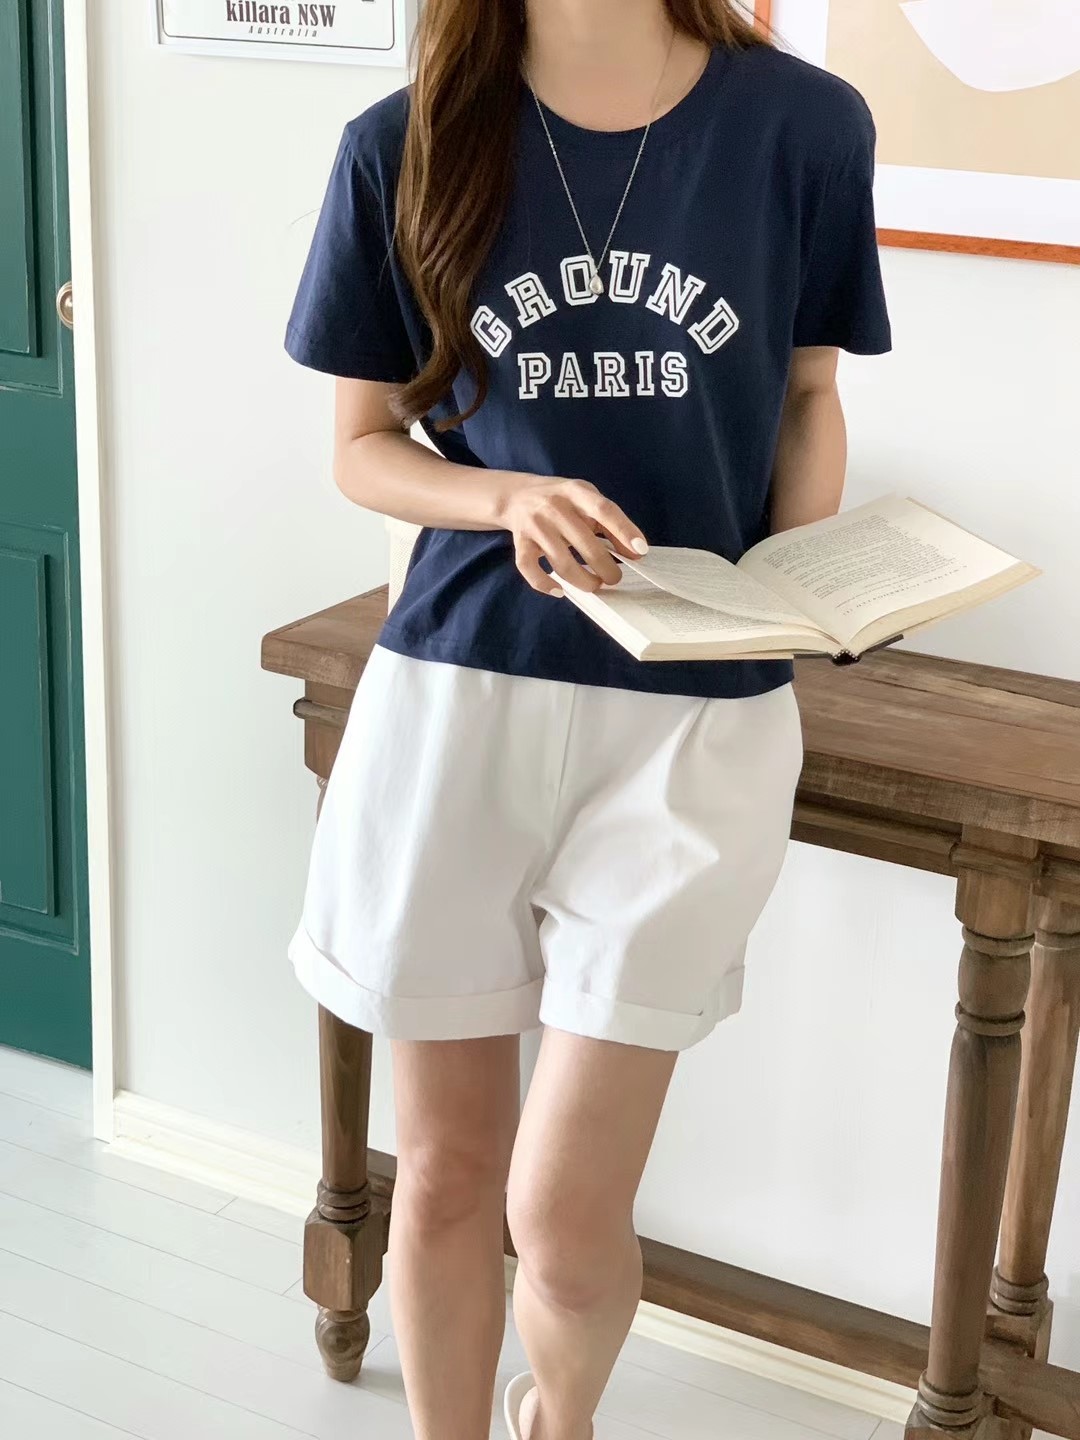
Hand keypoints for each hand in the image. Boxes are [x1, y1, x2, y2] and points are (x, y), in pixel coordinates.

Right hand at [494, 476, 647, 597]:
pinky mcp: (520, 543)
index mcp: (576, 492)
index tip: (640, 551)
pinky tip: (560, 591)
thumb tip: (636, 553)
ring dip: (583, 581)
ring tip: (594, 584)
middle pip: (585, 543)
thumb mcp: (587, 500)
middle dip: (606, 568)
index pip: (603, 510)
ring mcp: (535, 526)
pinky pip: (530, 569)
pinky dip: (545, 584)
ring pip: (562, 563)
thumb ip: (611, 524)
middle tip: (614, 578)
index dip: (624, 531)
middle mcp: (554, 507)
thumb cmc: (562, 501)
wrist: (516, 495)